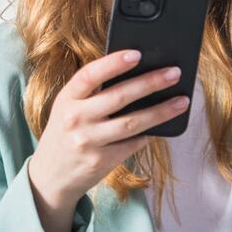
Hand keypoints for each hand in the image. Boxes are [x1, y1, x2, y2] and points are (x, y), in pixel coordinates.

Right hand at [27, 50, 188, 231]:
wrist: (50, 176)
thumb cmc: (65, 133)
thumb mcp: (67, 108)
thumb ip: (91, 93)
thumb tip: (134, 75)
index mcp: (66, 99)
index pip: (90, 75)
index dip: (114, 63)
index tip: (137, 54)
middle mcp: (75, 119)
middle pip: (119, 97)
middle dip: (150, 83)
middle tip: (174, 73)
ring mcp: (89, 141)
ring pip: (132, 123)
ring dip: (161, 111)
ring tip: (182, 101)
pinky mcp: (102, 161)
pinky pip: (133, 143)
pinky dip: (149, 133)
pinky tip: (162, 126)